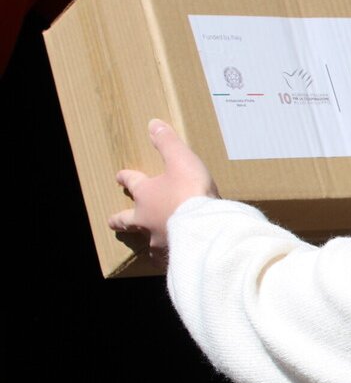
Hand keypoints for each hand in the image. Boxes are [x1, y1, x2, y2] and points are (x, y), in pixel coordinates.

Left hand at [108, 120, 218, 266]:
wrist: (205, 227)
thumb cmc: (190, 192)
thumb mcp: (181, 160)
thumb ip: (167, 143)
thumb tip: (152, 124)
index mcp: (146, 194)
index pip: (132, 182)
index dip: (126, 178)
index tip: (120, 176)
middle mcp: (146, 219)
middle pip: (126, 220)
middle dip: (119, 219)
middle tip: (113, 221)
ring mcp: (158, 240)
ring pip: (147, 241)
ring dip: (148, 239)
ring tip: (152, 244)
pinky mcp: (173, 257)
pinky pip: (168, 257)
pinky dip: (171, 255)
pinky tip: (177, 256)